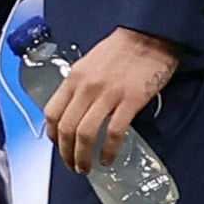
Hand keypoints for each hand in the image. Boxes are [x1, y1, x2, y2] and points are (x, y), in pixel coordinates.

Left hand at [45, 28, 178, 175]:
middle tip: (73, 166)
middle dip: (66, 153)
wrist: (150, 35)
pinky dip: (108, 150)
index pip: (52, 113)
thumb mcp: (91, 62)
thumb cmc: (123, 48)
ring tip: (86, 168)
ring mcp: (108, 95)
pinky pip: (114, 132)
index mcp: (75, 78)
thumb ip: (81, 84)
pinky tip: (108, 159)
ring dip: (83, 156)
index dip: (53, 136)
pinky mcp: (131, 101)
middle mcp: (87, 88)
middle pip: (67, 128)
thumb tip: (76, 108)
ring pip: (86, 134)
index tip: (59, 147)